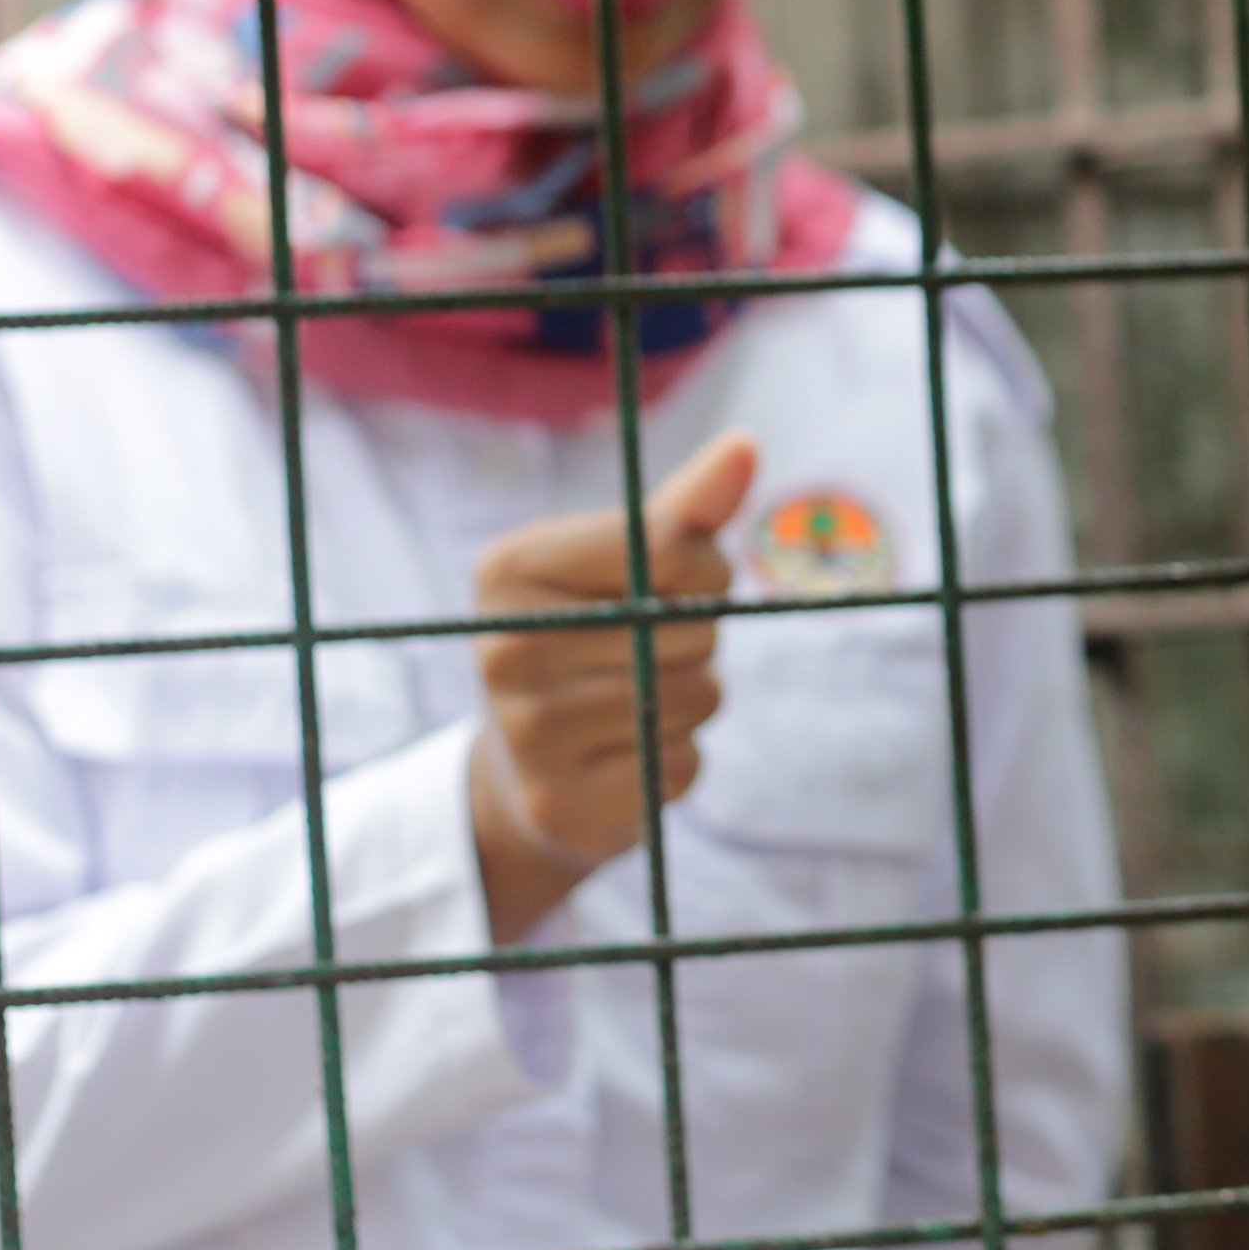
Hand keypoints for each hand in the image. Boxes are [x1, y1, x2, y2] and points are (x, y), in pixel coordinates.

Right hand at [468, 431, 756, 941]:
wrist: (525, 770)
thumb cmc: (592, 637)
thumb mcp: (627, 563)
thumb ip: (685, 511)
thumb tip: (746, 444)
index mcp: (507, 568)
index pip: (674, 544)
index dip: (701, 568)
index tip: (664, 587)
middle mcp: (502, 648)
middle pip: (692, 627)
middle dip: (695, 639)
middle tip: (637, 656)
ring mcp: (528, 735)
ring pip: (699, 695)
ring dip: (691, 698)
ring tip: (630, 702)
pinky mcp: (566, 805)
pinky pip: (683, 762)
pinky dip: (675, 756)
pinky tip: (625, 755)